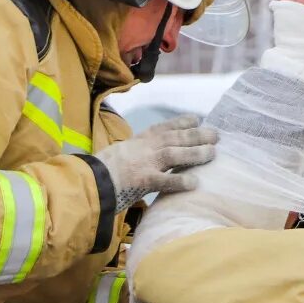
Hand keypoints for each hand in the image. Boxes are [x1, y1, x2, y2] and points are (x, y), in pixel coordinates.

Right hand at [97, 115, 217, 205]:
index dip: (182, 122)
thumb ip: (137, 153)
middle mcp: (144, 148)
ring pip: (174, 154)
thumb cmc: (102, 171)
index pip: (164, 127)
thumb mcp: (121, 154)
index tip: (197, 119)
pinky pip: (164, 181)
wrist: (87, 182)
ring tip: (213, 153)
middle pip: (175, 138)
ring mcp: (143, 163)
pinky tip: (195, 183)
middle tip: (216, 135)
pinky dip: (180, 181)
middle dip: (197, 135)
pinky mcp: (141, 181)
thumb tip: (149, 155)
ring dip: (195, 153)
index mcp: (139, 140)